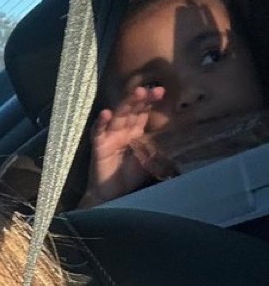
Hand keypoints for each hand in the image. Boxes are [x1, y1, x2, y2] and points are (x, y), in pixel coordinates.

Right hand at [80, 84, 165, 207]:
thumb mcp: (152, 160)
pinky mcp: (99, 146)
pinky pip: (98, 132)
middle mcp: (122, 130)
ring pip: (118, 116)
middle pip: (132, 110)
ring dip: (126, 104)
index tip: (162, 91)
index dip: (151, 101)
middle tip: (153, 89)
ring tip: (137, 93)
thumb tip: (187, 143)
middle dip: (141, 99)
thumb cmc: (131, 178)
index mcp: (136, 132)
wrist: (114, 196)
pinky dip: (100, 123)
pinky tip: (105, 113)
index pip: (143, 112)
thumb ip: (162, 148)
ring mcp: (110, 136)